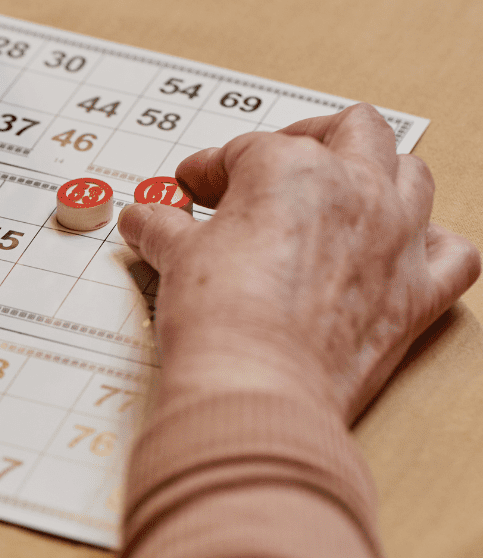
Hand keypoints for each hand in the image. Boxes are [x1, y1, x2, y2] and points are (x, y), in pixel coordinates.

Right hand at [119, 104, 479, 420]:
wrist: (257, 389)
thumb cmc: (221, 320)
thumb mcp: (178, 258)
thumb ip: (164, 229)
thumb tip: (144, 219)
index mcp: (291, 169)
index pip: (246, 149)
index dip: (212, 168)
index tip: (194, 190)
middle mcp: (355, 190)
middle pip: (352, 129)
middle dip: (312, 136)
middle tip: (276, 163)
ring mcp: (395, 239)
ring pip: (413, 174)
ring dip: (380, 175)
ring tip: (343, 193)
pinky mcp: (416, 294)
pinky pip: (454, 253)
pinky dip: (434, 246)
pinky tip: (405, 249)